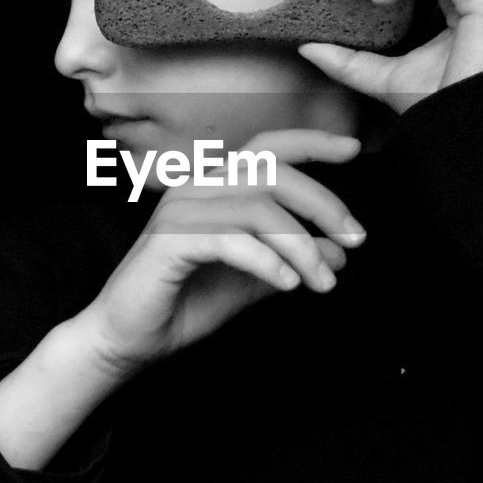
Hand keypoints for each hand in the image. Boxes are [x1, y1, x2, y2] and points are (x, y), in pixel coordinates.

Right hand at [78, 129, 366, 378]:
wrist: (128, 340)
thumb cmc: (182, 305)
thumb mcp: (250, 281)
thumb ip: (290, 260)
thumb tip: (339, 252)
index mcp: (214, 187)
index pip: (267, 148)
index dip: (311, 142)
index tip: (354, 148)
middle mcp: (196, 188)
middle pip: (273, 172)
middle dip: (322, 204)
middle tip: (355, 238)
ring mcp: (180, 211)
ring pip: (258, 207)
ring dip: (302, 245)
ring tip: (322, 282)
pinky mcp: (170, 241)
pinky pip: (232, 240)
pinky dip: (267, 262)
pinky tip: (288, 285)